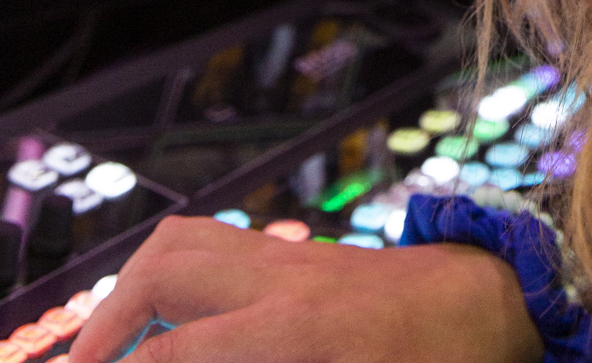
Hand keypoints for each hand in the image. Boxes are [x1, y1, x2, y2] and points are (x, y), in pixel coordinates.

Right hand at [66, 216, 544, 362]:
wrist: (490, 307)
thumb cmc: (433, 362)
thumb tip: (188, 355)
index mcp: (298, 332)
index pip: (177, 352)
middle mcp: (283, 280)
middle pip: (168, 270)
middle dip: (107, 325)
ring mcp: (290, 257)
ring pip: (185, 241)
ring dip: (129, 290)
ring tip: (101, 346)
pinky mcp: (297, 254)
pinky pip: (214, 243)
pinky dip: (168, 275)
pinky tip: (154, 322)